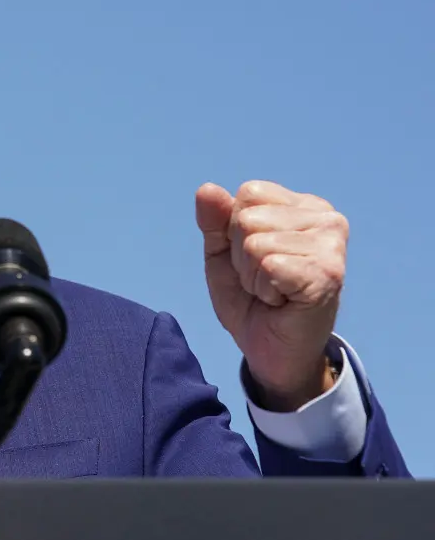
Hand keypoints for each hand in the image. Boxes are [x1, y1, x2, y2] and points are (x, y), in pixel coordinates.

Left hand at [196, 181, 346, 410]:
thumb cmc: (251, 298)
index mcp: (304, 205)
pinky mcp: (328, 274)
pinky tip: (283, 301)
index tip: (255, 259)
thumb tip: (207, 189)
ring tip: (273, 291)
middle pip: (247, 218)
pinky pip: (268, 265)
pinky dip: (263, 288)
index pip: (248, 193)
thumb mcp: (222, 253)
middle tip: (264, 280)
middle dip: (242, 255)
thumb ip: (214, 219)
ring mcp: (332, 245)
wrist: (269, 350)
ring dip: (252, 275)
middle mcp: (327, 218)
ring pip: (255, 242)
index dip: (234, 230)